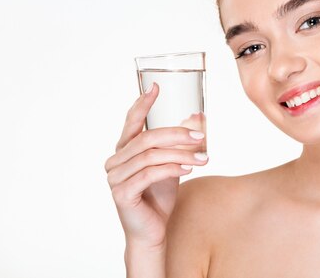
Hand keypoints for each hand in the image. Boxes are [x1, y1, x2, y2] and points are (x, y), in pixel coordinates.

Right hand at [105, 83, 207, 247]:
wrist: (153, 232)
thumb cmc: (160, 196)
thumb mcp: (174, 163)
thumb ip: (179, 141)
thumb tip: (198, 115)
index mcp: (124, 151)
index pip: (131, 122)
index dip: (142, 104)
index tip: (156, 87)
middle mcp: (115, 161)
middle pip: (147, 138)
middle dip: (177, 134)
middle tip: (202, 136)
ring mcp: (115, 178)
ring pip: (150, 156)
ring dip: (181, 154)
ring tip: (204, 158)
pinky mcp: (122, 193)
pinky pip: (149, 174)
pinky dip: (172, 169)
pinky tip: (189, 169)